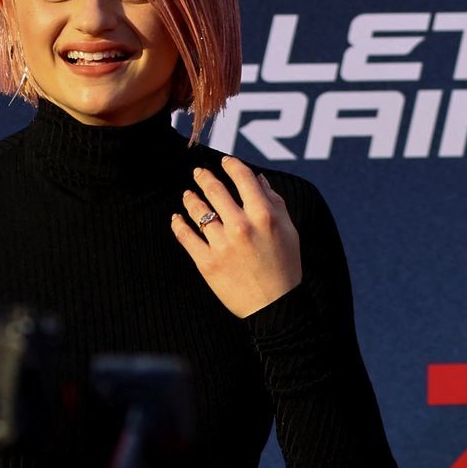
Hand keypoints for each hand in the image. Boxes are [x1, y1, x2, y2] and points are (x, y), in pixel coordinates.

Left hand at [170, 157, 302, 318]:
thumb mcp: (289, 230)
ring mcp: (222, 245)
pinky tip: (177, 218)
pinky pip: (186, 237)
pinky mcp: (207, 263)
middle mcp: (241, 226)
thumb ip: (274, 201)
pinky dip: (178, 224)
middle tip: (198, 172)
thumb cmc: (285, 266)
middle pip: (215, 190)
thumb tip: (258, 179)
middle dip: (204, 177)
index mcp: (263, 215)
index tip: (225, 161)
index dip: (232, 165)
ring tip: (188, 195)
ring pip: (198, 212)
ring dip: (190, 199)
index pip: (243, 178)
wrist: (274, 306)